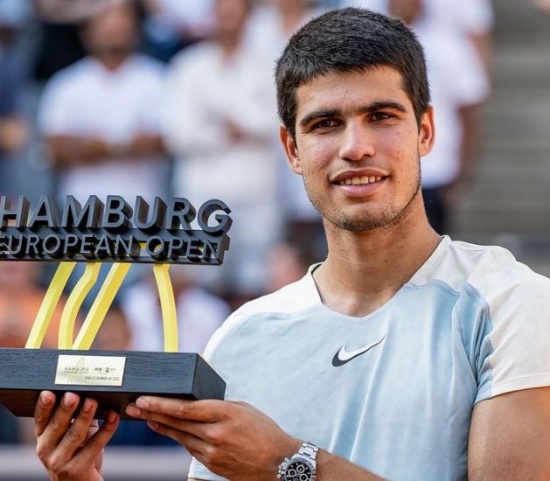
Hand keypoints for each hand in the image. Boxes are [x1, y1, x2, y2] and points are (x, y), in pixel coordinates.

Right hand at [34, 391, 118, 480]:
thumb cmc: (78, 453)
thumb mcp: (73, 433)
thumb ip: (76, 417)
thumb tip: (89, 392)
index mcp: (43, 437)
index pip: (40, 419)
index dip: (43, 406)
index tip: (48, 393)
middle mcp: (46, 450)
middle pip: (57, 426)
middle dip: (65, 409)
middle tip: (73, 395)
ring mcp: (60, 462)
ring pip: (74, 436)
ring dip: (84, 417)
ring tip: (92, 402)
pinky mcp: (77, 470)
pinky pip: (94, 446)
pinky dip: (106, 429)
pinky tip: (114, 416)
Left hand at [126, 398, 299, 480]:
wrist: (280, 463)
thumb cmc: (265, 431)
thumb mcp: (244, 409)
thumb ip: (219, 406)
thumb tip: (198, 402)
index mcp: (225, 414)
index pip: (185, 408)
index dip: (161, 404)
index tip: (144, 399)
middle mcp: (216, 434)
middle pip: (177, 423)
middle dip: (152, 414)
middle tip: (134, 407)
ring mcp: (213, 452)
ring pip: (181, 437)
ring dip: (162, 427)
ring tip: (146, 418)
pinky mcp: (213, 465)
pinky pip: (191, 449)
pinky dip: (179, 439)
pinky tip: (170, 432)